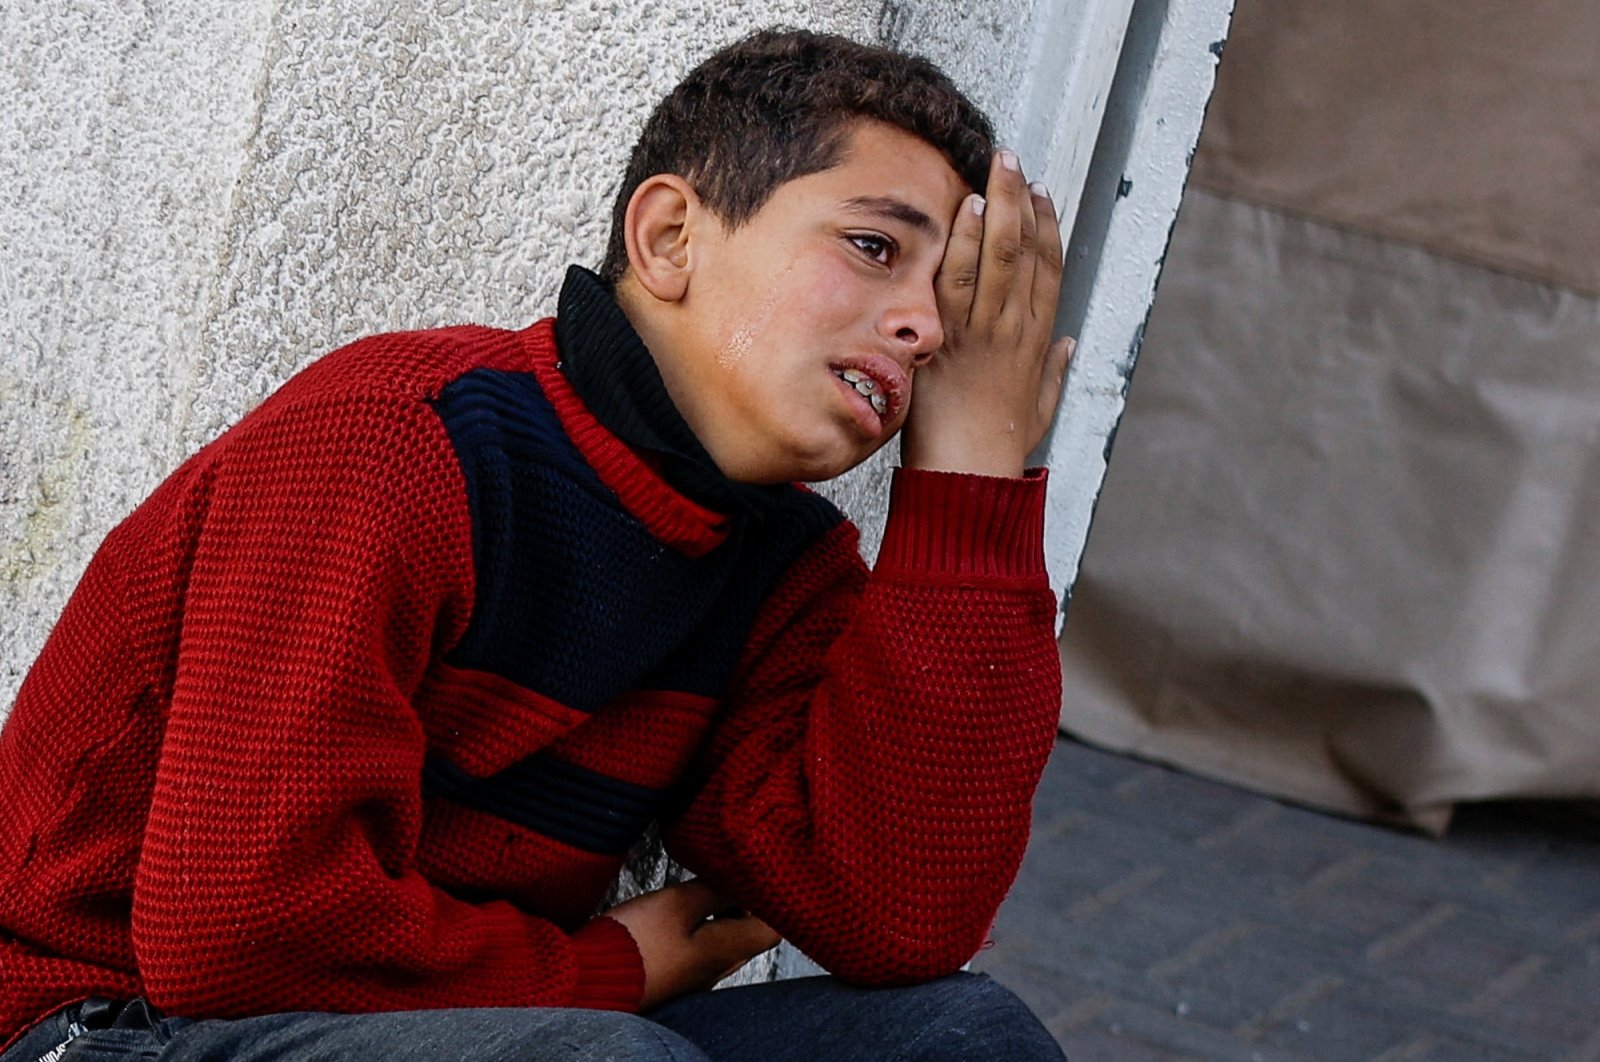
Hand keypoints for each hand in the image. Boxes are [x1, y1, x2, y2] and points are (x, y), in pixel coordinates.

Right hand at [604, 880, 779, 1009]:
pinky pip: (697, 948)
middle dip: (745, 903)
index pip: (771, 930)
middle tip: (730, 874)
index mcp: (724, 952)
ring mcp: (692, 975)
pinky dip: (698, 926)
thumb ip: (715, 889)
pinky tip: (681, 909)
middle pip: (748, 935)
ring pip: (721, 940)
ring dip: (719, 913)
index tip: (757, 875)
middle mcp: (714, 969)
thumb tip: (742, 878)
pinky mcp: (670, 973)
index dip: (770, 900)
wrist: (587, 979)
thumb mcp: (678, 903)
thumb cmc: (633, 944)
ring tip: (706, 885)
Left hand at [901, 148, 1074, 477]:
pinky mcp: (948, 337)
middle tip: (1012, 158)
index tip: (1044, 194)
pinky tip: (966, 207)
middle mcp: (1014, 328)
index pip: (1049, 270)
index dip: (1049, 227)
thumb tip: (1069, 346)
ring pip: (995, 256)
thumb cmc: (999, 448)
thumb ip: (1055, 372)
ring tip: (993, 168)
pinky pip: (956, 280)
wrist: (968, 474)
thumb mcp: (1039, 408)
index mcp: (1038, 341)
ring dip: (997, 207)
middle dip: (1020, 200)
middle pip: (1024, 250)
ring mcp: (981, 330)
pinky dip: (963, 241)